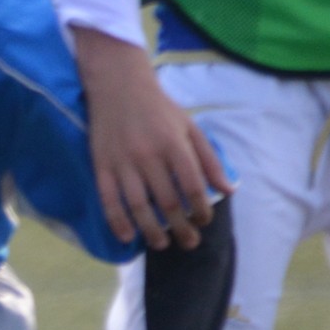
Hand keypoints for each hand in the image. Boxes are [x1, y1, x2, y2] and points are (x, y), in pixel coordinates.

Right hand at [78, 29, 228, 249]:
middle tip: (189, 243)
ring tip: (161, 244)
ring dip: (152, 231)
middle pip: (168, 202)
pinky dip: (117, 221)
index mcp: (174, 144)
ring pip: (138, 206)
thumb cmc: (158, 107)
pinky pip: (108, 200)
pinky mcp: (101, 165)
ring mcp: (122, 162)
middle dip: (181, 228)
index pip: (192, 186)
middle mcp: (149, 155)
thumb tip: (228, 190)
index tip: (204, 221)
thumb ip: (209, 159)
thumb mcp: (190, 127)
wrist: (117, 85)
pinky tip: (127, 237)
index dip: (201, 209)